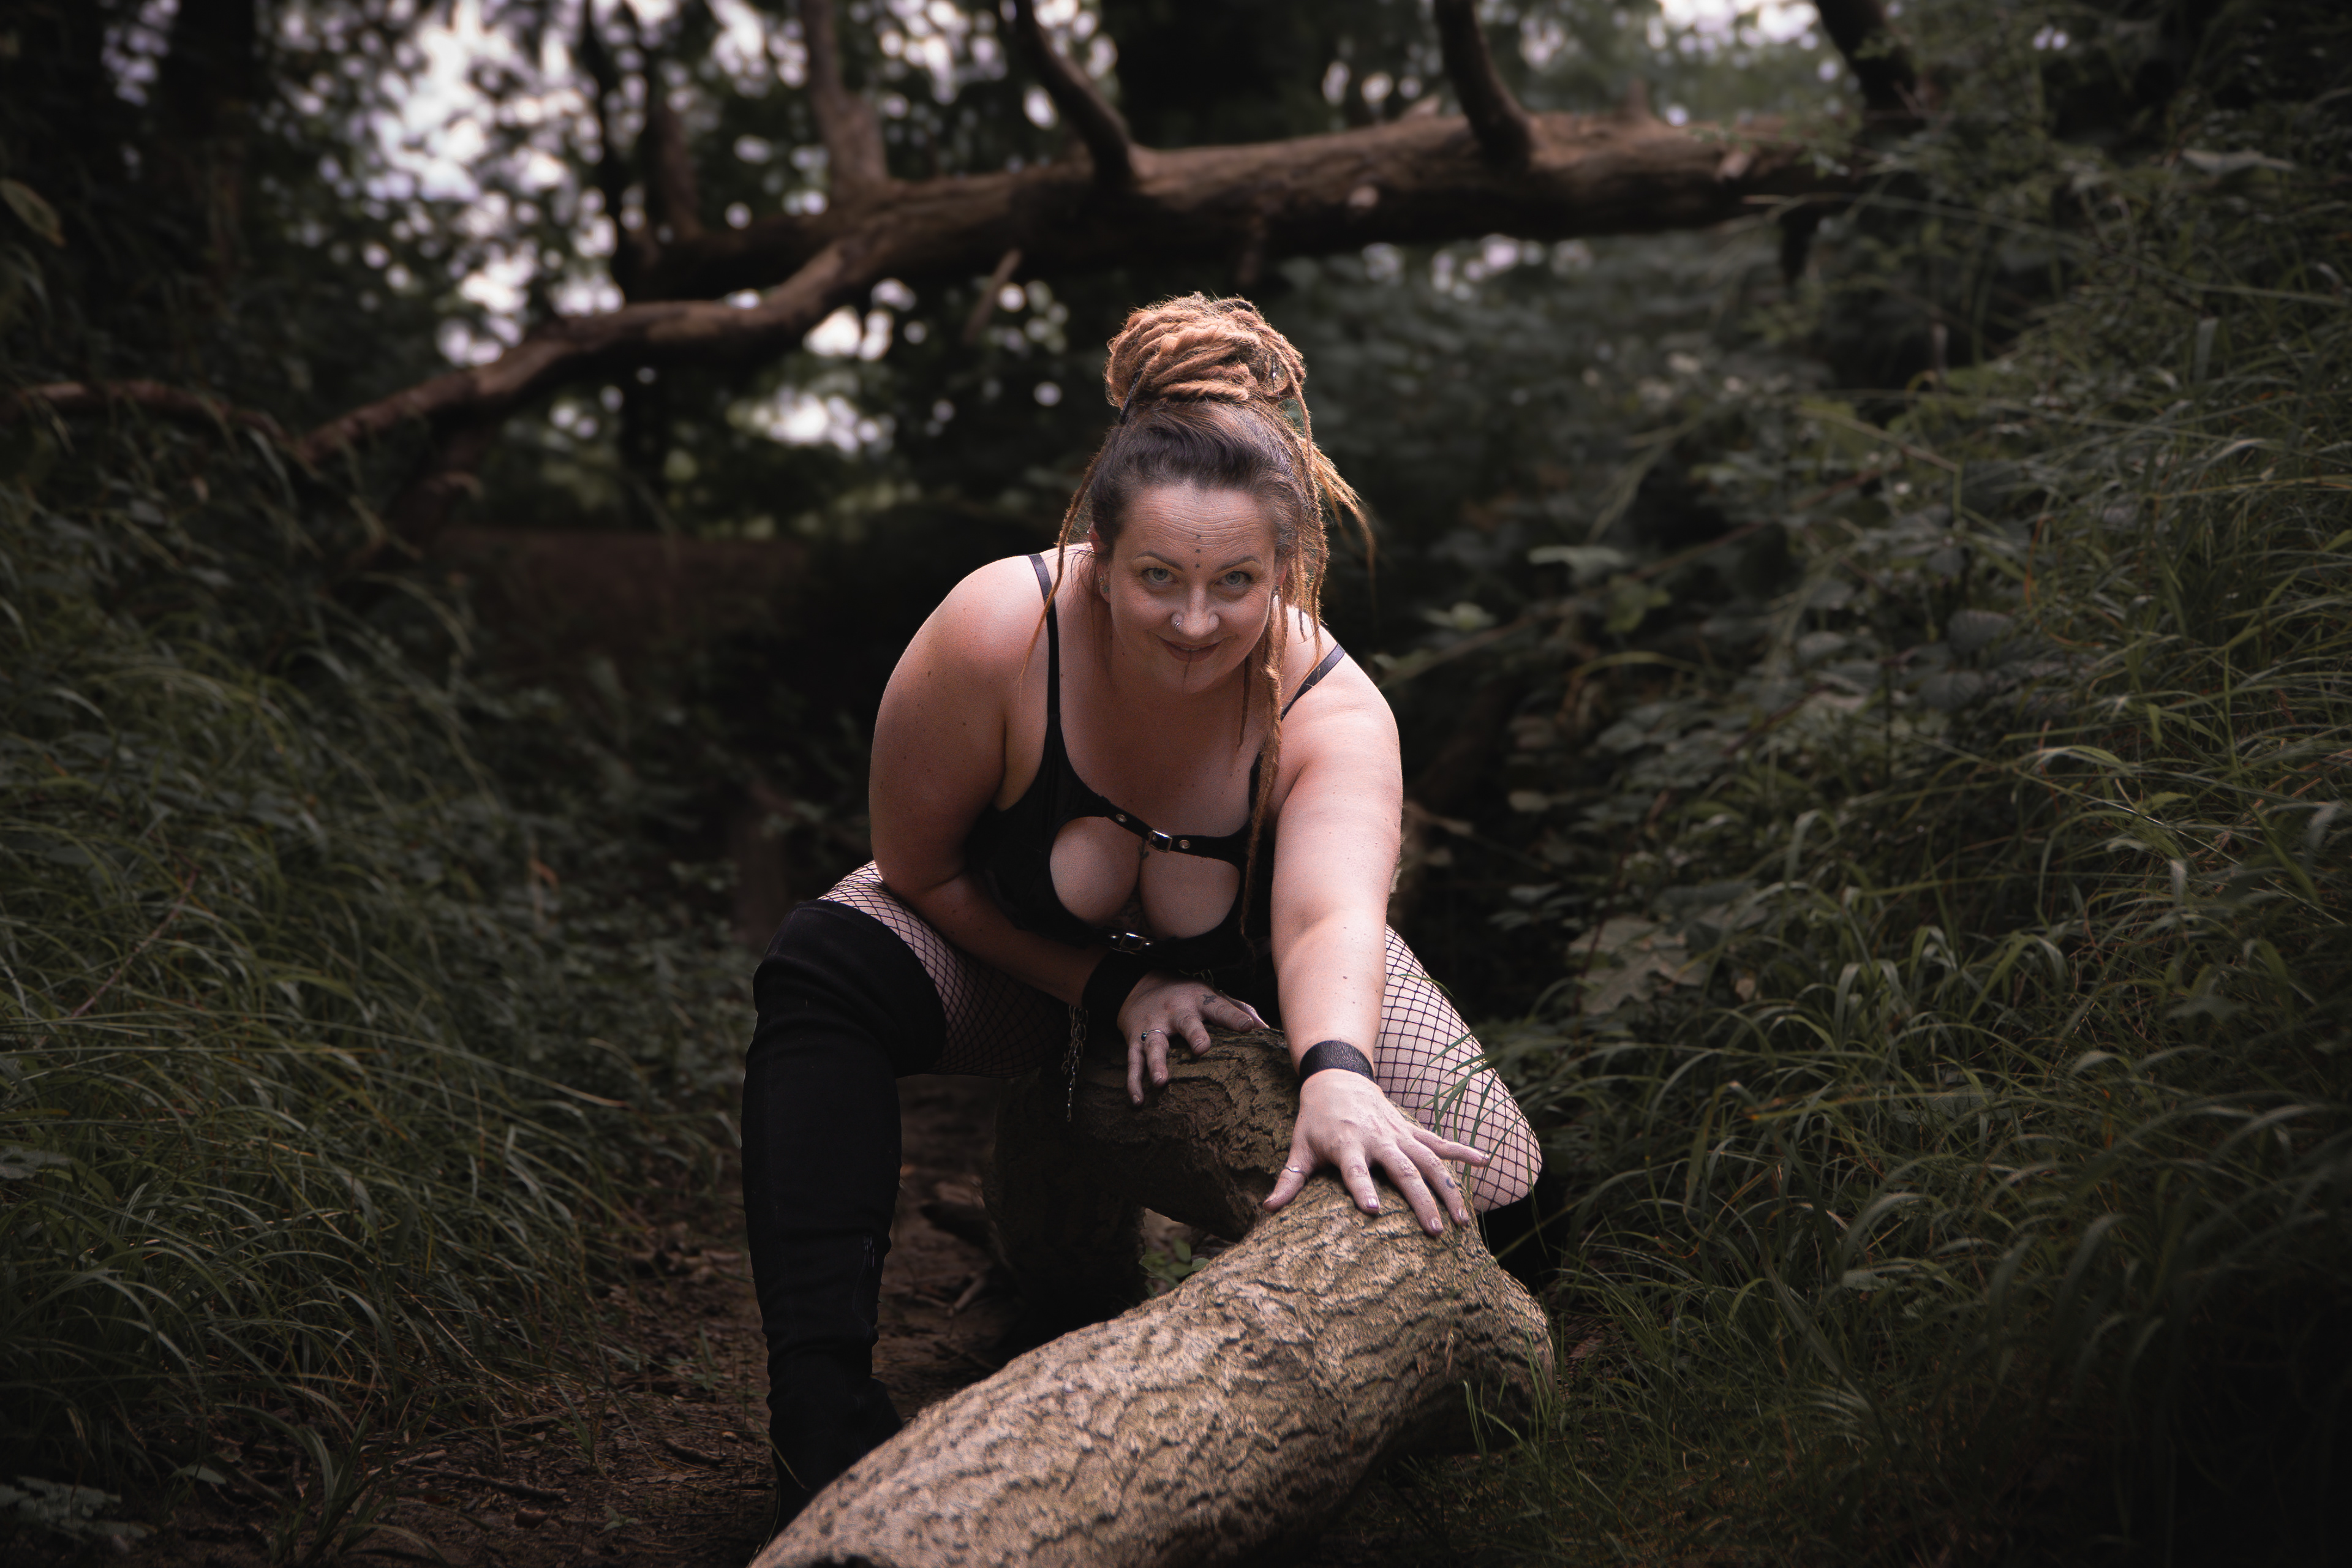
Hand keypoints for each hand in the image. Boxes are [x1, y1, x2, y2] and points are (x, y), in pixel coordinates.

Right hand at [1116, 974, 1266, 1104]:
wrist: (1140, 985)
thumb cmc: (1186, 996)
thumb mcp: (1211, 996)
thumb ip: (1238, 1010)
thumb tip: (1266, 1030)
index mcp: (1199, 1001)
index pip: (1220, 1008)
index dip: (1234, 1017)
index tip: (1248, 1027)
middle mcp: (1176, 1012)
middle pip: (1186, 1023)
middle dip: (1194, 1034)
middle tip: (1201, 1048)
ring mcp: (1154, 1027)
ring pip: (1155, 1045)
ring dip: (1157, 1063)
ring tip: (1160, 1081)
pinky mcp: (1135, 1039)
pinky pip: (1133, 1062)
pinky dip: (1133, 1081)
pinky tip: (1138, 1100)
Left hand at [1263, 1070, 1489, 1234]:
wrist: (1337, 1078)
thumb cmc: (1315, 1120)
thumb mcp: (1299, 1148)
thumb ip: (1288, 1180)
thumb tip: (1268, 1210)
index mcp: (1346, 1145)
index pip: (1354, 1170)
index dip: (1362, 1188)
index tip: (1372, 1211)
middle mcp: (1377, 1138)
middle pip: (1402, 1171)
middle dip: (1420, 1201)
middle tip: (1433, 1232)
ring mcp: (1399, 1133)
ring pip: (1430, 1161)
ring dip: (1448, 1189)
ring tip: (1463, 1220)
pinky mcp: (1411, 1130)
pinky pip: (1440, 1142)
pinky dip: (1463, 1151)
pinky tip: (1485, 1162)